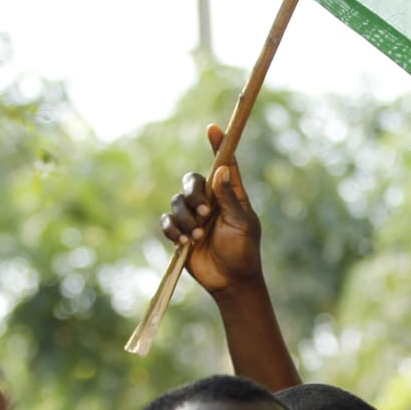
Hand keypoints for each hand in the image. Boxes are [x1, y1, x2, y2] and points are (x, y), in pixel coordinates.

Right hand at [160, 123, 264, 295]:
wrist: (231, 281)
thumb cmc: (244, 252)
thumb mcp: (242, 224)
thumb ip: (229, 198)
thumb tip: (222, 169)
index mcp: (230, 195)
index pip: (224, 165)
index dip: (219, 146)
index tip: (213, 128)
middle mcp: (210, 202)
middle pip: (192, 181)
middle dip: (193, 194)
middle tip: (204, 212)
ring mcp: (194, 217)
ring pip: (177, 202)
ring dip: (185, 218)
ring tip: (197, 236)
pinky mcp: (181, 233)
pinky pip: (167, 222)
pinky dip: (173, 229)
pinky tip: (184, 242)